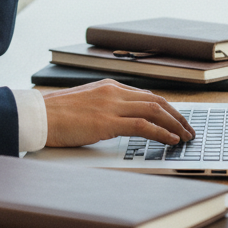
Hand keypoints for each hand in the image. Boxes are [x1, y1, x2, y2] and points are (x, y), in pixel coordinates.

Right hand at [43, 79, 195, 147]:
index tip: (177, 119)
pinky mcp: (107, 121)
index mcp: (109, 87)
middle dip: (177, 115)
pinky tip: (170, 140)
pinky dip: (161, 132)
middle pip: (156, 101)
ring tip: (186, 136)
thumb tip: (119, 123)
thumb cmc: (55, 115)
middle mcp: (113, 92)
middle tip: (189, 129)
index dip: (166, 108)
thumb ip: (104, 109)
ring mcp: (111, 105)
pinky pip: (143, 125)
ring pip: (154, 111)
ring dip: (175, 124)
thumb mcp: (85, 106)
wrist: (38, 116)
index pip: (146, 96)